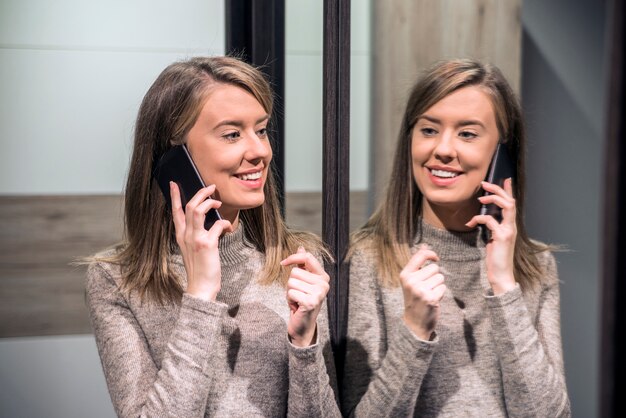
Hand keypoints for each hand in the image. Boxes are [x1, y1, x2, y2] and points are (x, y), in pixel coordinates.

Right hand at [170, 182, 232, 300]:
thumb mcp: (193, 249)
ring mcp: (195, 239)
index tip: (174, 183)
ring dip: (210, 202)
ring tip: (218, 203)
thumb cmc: (200, 268)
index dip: (175, 196)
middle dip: (200, 193)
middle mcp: (185, 235)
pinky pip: (217, 225)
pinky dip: (225, 223)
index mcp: (180, 236)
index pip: (175, 212)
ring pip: (197, 210)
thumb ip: (197, 235)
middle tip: (211, 188)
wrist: (200, 287)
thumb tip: (211, 221)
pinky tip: (228, 228)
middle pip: (188, 206)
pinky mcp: (206, 244)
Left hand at [281, 247, 330, 346]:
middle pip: (295, 272)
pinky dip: (289, 300)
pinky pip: (290, 292)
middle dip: (291, 283)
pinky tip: (296, 307)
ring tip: (297, 300)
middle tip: (298, 294)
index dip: (293, 258)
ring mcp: (319, 293)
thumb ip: (303, 265)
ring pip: (291, 282)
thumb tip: (301, 247)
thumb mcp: (303, 281)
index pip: (307, 257)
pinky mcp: (311, 302)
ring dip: (289, 293)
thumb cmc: (301, 301)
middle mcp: (324, 284)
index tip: (283, 263)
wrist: (302, 325)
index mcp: (323, 276)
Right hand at [400, 246, 445, 339]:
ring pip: (440, 277)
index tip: (436, 258)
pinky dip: (440, 293)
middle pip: (434, 268)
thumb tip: (425, 245)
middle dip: (434, 276)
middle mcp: (411, 281)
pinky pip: (443, 287)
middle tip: (427, 287)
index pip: (420, 255)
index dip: (430, 253)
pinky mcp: (431, 298)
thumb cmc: (414, 298)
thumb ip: (418, 264)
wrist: (414, 322)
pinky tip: (433, 300)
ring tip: (429, 293)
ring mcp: (420, 290)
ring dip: (438, 285)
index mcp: (405, 275)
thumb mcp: (411, 280)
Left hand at [466, 178, 516, 294]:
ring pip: (507, 206)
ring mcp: (509, 231)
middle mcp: (512, 226)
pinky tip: (471, 222)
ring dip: (493, 198)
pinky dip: (480, 218)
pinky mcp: (502, 237)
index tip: (505, 179)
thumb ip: (492, 227)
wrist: (500, 274)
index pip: (511, 204)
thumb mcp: (493, 238)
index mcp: (509, 225)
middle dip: (498, 189)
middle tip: (484, 184)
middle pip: (510, 201)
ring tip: (481, 198)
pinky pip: (491, 221)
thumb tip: (484, 217)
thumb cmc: (495, 257)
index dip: (509, 190)